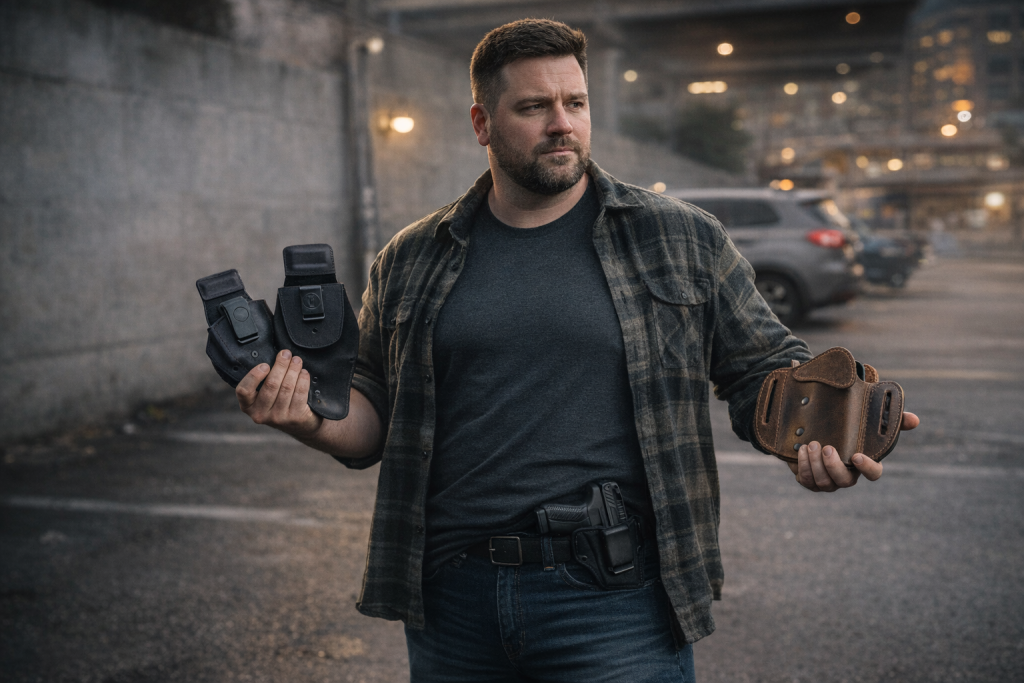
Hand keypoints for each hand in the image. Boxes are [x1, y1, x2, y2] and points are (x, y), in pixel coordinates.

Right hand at [236, 349, 322, 437]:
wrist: (300, 426)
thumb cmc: (279, 403)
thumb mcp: (265, 395)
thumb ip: (263, 380)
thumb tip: (275, 356)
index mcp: (248, 406)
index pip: (243, 390)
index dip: (254, 376)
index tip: (265, 364)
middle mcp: (260, 414)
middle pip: (271, 385)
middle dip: (280, 365)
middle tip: (286, 353)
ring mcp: (278, 418)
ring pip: (287, 387)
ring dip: (293, 370)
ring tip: (297, 360)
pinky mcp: (295, 418)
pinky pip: (299, 393)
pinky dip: (303, 380)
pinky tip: (304, 373)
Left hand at [788, 411, 919, 491]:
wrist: (817, 428)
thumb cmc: (849, 428)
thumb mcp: (869, 420)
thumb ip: (893, 419)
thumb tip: (914, 420)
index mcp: (865, 463)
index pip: (873, 474)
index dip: (867, 468)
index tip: (857, 455)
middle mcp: (848, 475)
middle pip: (845, 482)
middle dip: (834, 467)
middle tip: (827, 448)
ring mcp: (828, 481)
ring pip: (824, 483)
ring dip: (815, 465)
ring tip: (810, 445)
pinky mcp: (810, 480)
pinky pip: (806, 481)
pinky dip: (803, 467)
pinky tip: (800, 450)